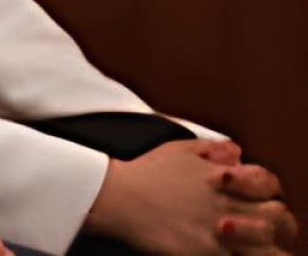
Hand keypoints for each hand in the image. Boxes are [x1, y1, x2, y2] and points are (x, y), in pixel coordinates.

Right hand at [89, 138, 297, 254]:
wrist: (116, 196)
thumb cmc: (145, 172)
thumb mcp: (178, 149)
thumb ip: (211, 149)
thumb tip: (236, 152)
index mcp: (224, 178)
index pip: (268, 183)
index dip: (268, 191)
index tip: (258, 199)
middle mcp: (229, 203)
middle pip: (278, 217)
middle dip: (278, 223)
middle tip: (265, 229)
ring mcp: (220, 230)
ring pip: (267, 244)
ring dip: (266, 247)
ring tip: (254, 248)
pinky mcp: (206, 251)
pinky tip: (231, 252)